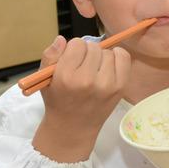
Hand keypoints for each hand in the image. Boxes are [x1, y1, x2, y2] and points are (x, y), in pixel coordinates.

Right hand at [32, 35, 130, 161]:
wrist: (73, 128)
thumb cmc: (58, 100)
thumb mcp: (44, 79)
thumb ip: (50, 56)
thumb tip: (62, 39)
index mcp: (66, 77)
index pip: (77, 44)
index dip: (73, 49)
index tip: (72, 59)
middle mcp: (87, 80)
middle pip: (93, 47)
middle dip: (87, 53)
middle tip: (83, 66)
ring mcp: (107, 85)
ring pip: (108, 52)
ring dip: (101, 57)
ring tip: (94, 69)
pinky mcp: (120, 87)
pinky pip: (124, 58)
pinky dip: (117, 57)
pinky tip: (109, 65)